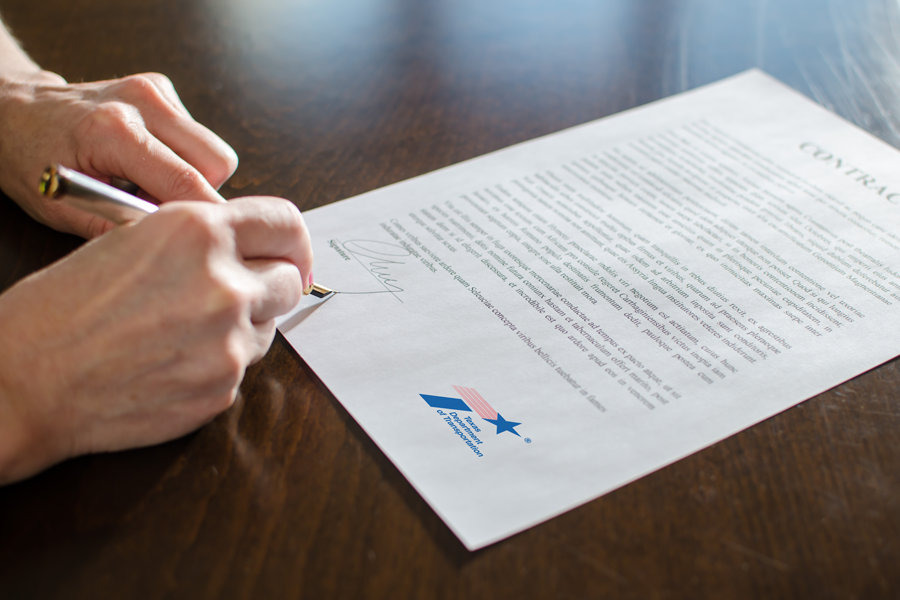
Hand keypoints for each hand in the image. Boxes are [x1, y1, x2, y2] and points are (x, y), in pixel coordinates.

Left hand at [0, 70, 237, 237]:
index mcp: (113, 131)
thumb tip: (166, 244)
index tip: (207, 239)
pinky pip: (197, 136)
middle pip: (217, 161)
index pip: (187, 181)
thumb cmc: (31, 160)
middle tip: (164, 205)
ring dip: (192, 174)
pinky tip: (146, 159)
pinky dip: (181, 156)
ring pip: (213, 150)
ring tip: (149, 181)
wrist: (13, 109)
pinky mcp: (161, 88)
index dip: (205, 215)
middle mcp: (141, 102)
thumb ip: (117, 228)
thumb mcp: (62, 209)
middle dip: (202, 191)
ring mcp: (154, 90)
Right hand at [0, 196, 312, 483]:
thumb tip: (244, 246)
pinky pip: (244, 366)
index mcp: (197, 232)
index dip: (292, 240)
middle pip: (290, 278)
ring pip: (270, 325)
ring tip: (189, 327)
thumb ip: (197, 239)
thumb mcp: (129, 241)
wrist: (25, 382)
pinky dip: (221, 361)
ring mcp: (228, 341)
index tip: (291, 253)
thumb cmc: (60, 310)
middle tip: (242, 290)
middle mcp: (223, 283)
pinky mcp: (223, 388)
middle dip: (271, 282)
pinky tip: (175, 359)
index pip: (286, 223)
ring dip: (246, 322)